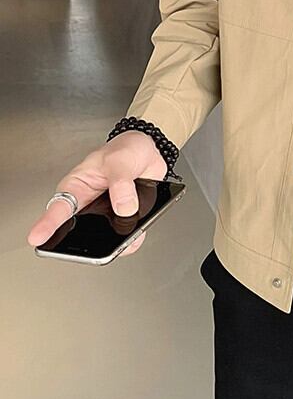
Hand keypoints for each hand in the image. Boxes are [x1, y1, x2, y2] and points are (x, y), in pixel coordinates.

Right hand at [26, 130, 167, 255]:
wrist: (148, 151)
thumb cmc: (125, 149)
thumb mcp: (119, 160)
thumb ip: (120, 182)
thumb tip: (124, 206)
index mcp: (77, 186)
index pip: (58, 206)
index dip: (47, 224)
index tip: (37, 237)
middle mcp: (88, 203)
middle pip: (78, 229)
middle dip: (84, 242)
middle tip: (90, 249)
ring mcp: (106, 213)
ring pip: (104, 236)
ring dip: (113, 242)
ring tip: (121, 243)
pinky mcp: (123, 218)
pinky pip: (126, 236)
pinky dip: (132, 240)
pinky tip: (135, 239)